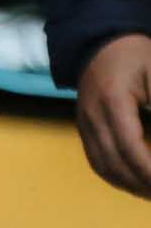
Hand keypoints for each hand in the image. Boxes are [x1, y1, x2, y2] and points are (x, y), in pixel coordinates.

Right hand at [73, 33, 150, 197]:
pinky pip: (96, 161)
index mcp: (112, 101)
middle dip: (142, 183)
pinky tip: (134, 182)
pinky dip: (116, 177)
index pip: (129, 146)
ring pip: (103, 166)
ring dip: (129, 185)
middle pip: (114, 162)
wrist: (101, 43)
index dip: (149, 169)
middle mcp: (92, 117)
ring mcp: (84, 124)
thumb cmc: (135, 56)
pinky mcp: (83, 129)